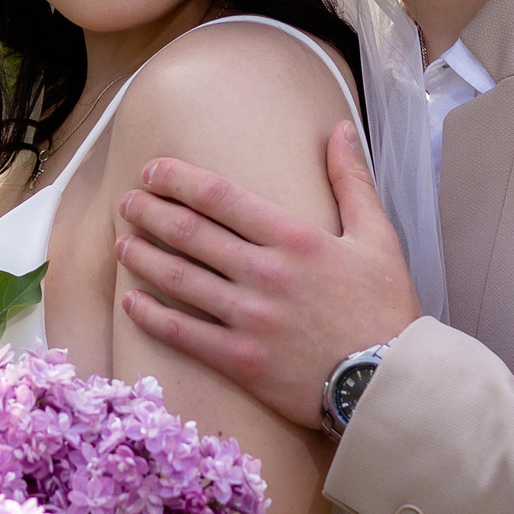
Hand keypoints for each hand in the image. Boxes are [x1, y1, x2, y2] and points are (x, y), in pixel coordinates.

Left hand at [116, 120, 423, 431]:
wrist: (391, 384)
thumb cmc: (386, 309)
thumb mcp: (378, 237)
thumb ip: (352, 181)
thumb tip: (341, 129)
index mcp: (294, 238)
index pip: (219, 196)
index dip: (177, 179)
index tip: (153, 171)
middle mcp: (264, 273)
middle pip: (189, 232)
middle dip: (150, 212)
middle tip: (128, 202)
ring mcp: (249, 318)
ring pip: (178, 278)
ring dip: (142, 256)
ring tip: (122, 243)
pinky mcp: (240, 361)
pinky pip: (183, 333)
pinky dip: (150, 315)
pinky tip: (131, 301)